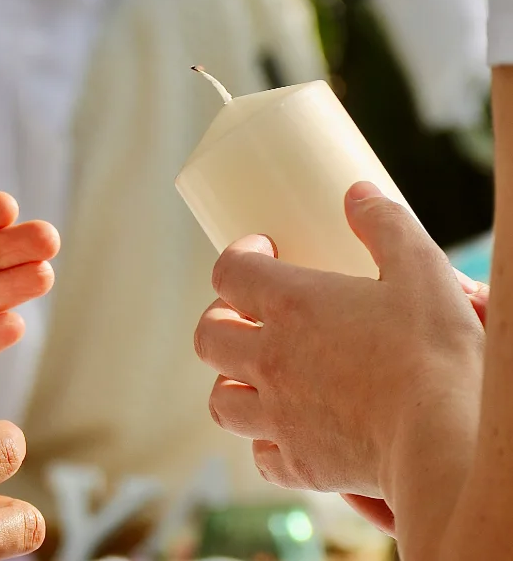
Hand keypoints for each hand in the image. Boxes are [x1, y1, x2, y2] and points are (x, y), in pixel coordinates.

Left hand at [194, 182, 483, 497]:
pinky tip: (288, 430)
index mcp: (291, 305)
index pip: (229, 271)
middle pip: (208, 336)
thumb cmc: (435, 353)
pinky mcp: (300, 464)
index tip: (261, 251)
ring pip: (221, 398)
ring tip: (256, 372)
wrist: (448, 441)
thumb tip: (358, 193)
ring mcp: (279, 415)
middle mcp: (271, 359)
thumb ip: (385, 225)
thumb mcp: (420, 270)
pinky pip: (261, 456)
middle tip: (246, 312)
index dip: (238, 255)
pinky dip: (266, 442)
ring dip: (230, 381)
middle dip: (219, 318)